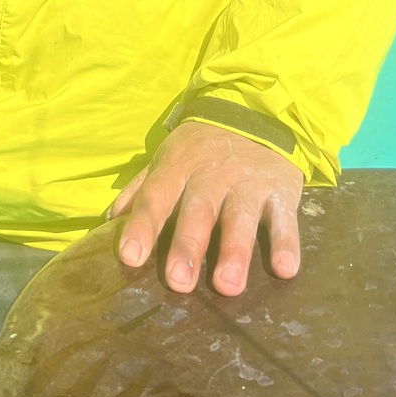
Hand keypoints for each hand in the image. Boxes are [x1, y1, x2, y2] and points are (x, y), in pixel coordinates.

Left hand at [108, 120, 302, 296]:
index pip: (156, 196)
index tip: (130, 258)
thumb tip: (108, 221)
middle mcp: (212, 175)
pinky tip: (285, 270)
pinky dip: (287, 243)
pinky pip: (285, 218)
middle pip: (198, 210)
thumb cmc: (202, 148)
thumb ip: (141, 189)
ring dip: (234, 250)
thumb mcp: (169, 158)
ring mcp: (248, 183)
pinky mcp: (282, 191)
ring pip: (240, 217)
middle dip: (188, 245)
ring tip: (227, 285)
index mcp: (178, 166)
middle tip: (178, 281)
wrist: (256, 111)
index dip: (143, 226)